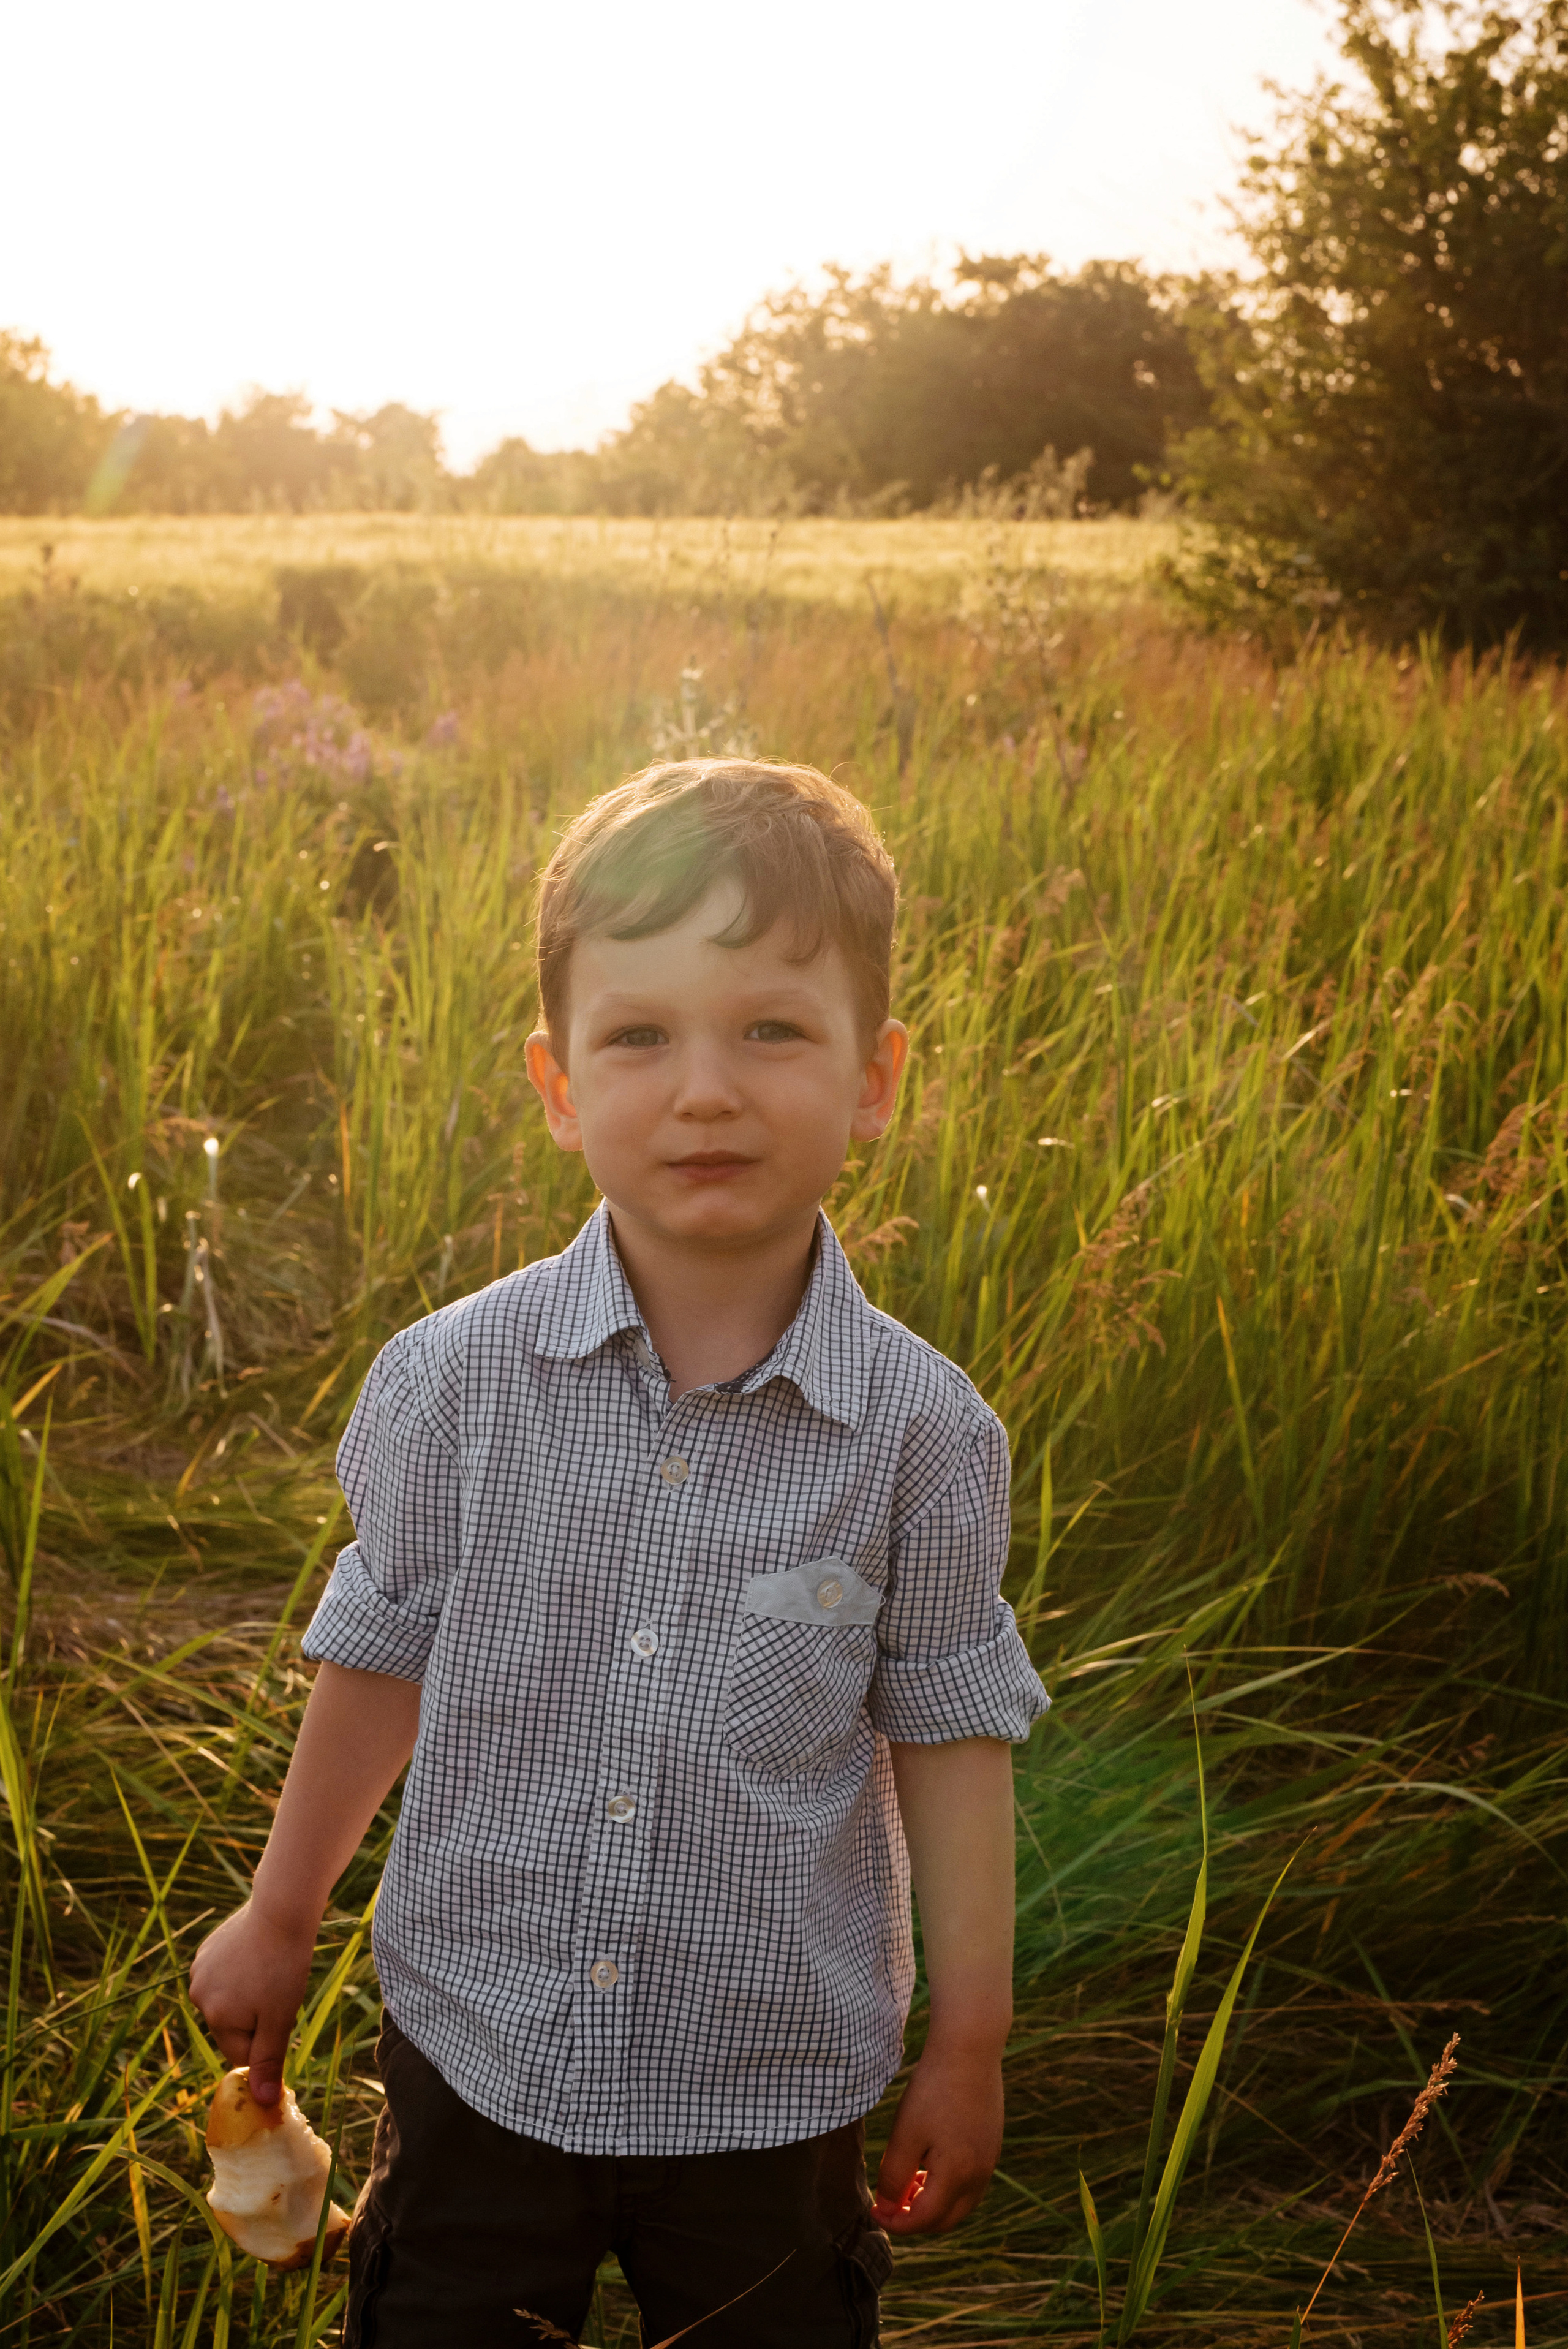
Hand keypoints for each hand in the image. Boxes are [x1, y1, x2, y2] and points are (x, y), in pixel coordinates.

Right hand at [189, 1900, 315, 2105]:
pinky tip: (257, 1954)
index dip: (266, 2041)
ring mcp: (199, 1970)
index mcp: (216, 2016)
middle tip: (278, 1989)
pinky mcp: (206, 1950)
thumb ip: (269, 2061)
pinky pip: (225, 1976)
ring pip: (228, 2001)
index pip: (240, 2053)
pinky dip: (240, 1972)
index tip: (282, 2015)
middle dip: (255, 2018)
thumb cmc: (285, 1966)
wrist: (282, 1909)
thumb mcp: (281, 2018)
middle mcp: (199, 1995)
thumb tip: (263, 2102)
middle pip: (231, 2027)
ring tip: (267, 1969)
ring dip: (247, 1995)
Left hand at [871, 2041, 1004, 2235]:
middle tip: (890, 2203)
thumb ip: (894, 2177)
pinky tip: (930, 2163)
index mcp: (958, 2176)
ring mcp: (990, 2159)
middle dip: (916, 2219)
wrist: (969, 2049)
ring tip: (908, 2182)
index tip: (874, 2211)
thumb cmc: (933, 2090)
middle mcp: (980, 2175)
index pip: (925, 2220)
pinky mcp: (992, 2143)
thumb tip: (887, 2208)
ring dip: (934, 2203)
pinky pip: (971, 2181)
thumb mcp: (905, 2135)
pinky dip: (948, 2185)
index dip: (896, 2223)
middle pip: (947, 2219)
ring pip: (961, 2202)